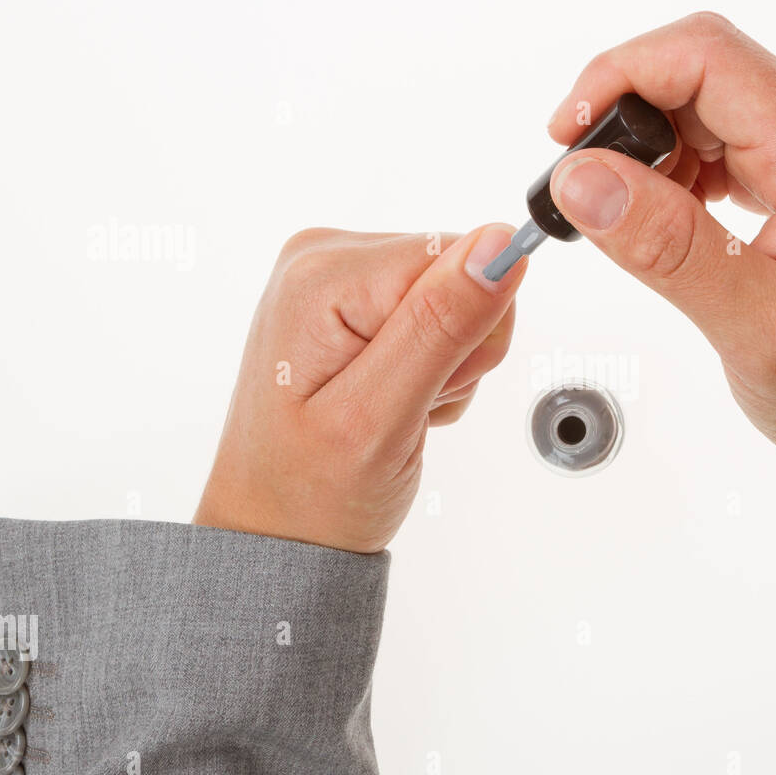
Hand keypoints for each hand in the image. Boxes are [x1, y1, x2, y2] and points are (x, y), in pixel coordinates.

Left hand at [194, 225, 524, 551]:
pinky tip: (390, 403)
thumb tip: (498, 243)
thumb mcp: (380, 415)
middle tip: (409, 406)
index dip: (470, 330)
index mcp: (324, 275)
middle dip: (457, 352)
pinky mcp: (356, 302)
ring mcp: (338, 280)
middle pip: (460, 274)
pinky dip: (431, 371)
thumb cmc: (311, 490)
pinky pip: (437, 318)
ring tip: (394, 411)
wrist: (277, 531)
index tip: (429, 386)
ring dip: (445, 368)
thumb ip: (441, 324)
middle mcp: (325, 259)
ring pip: (457, 301)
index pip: (460, 258)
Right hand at [546, 13, 775, 506]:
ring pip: (708, 95)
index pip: (708, 58)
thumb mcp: (758, 330)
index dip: (620, 77)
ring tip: (644, 229)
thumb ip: (669, 248)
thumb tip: (582, 179)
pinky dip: (681, 164)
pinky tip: (675, 219)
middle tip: (594, 200)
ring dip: (653, 148)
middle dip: (629, 119)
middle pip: (704, 68)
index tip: (565, 138)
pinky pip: (728, 128)